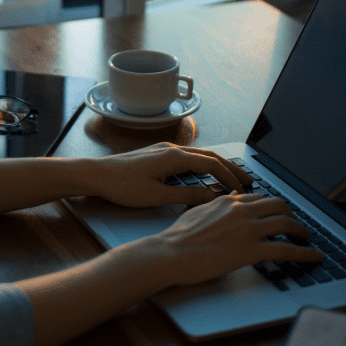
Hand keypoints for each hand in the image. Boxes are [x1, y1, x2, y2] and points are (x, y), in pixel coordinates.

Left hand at [91, 143, 253, 207]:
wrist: (96, 174)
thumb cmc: (122, 186)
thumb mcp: (157, 196)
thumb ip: (186, 196)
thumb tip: (212, 197)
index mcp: (174, 157)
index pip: (212, 164)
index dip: (230, 178)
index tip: (243, 191)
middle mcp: (172, 149)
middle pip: (210, 156)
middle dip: (231, 168)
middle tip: (249, 180)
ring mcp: (164, 150)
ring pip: (199, 156)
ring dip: (218, 166)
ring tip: (232, 178)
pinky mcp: (157, 155)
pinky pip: (188, 158)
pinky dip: (203, 166)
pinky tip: (205, 176)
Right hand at [149, 192, 323, 287]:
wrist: (171, 253)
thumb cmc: (178, 237)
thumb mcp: (196, 211)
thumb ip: (214, 205)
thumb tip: (225, 199)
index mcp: (228, 202)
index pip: (259, 198)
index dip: (272, 206)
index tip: (278, 212)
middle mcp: (242, 211)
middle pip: (278, 205)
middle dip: (291, 214)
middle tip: (295, 224)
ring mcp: (248, 229)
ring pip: (287, 223)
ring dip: (302, 231)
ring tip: (307, 239)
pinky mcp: (252, 250)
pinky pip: (287, 249)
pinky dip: (305, 253)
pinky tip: (314, 257)